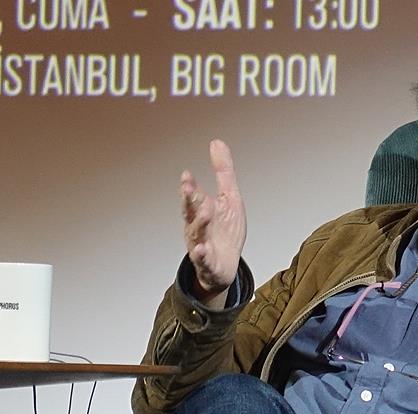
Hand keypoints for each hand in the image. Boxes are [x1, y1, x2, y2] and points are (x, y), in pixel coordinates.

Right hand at [180, 140, 246, 304]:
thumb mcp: (229, 197)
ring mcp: (201, 245)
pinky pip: (203, 259)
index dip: (190, 186)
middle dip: (189, 200)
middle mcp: (197, 227)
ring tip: (205, 212)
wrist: (226, 265)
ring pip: (196, 234)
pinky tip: (201, 248)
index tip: (187, 174)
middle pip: (191, 212)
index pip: (193, 196)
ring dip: (199, 223)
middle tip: (188, 187)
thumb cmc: (225, 231)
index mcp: (201, 210)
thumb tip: (216, 142)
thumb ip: (223, 172)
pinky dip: (201, 254)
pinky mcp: (208, 263)